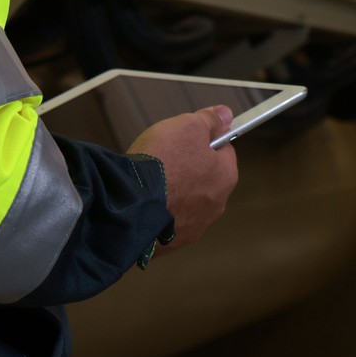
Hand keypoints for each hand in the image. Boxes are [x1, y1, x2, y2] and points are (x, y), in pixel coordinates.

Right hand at [127, 105, 238, 248]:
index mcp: (226, 176)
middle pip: (204, 177)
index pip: (223, 151)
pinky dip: (158, 209)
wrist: (130, 203)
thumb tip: (225, 114)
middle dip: (187, 167)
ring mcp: (194, 227)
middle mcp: (215, 205)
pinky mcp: (171, 242)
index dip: (204, 140)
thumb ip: (210, 120)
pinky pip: (167, 219)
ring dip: (173, 190)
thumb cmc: (162, 163)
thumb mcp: (188, 126)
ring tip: (151, 180)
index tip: (187, 137)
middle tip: (165, 157)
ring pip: (186, 200)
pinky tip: (144, 200)